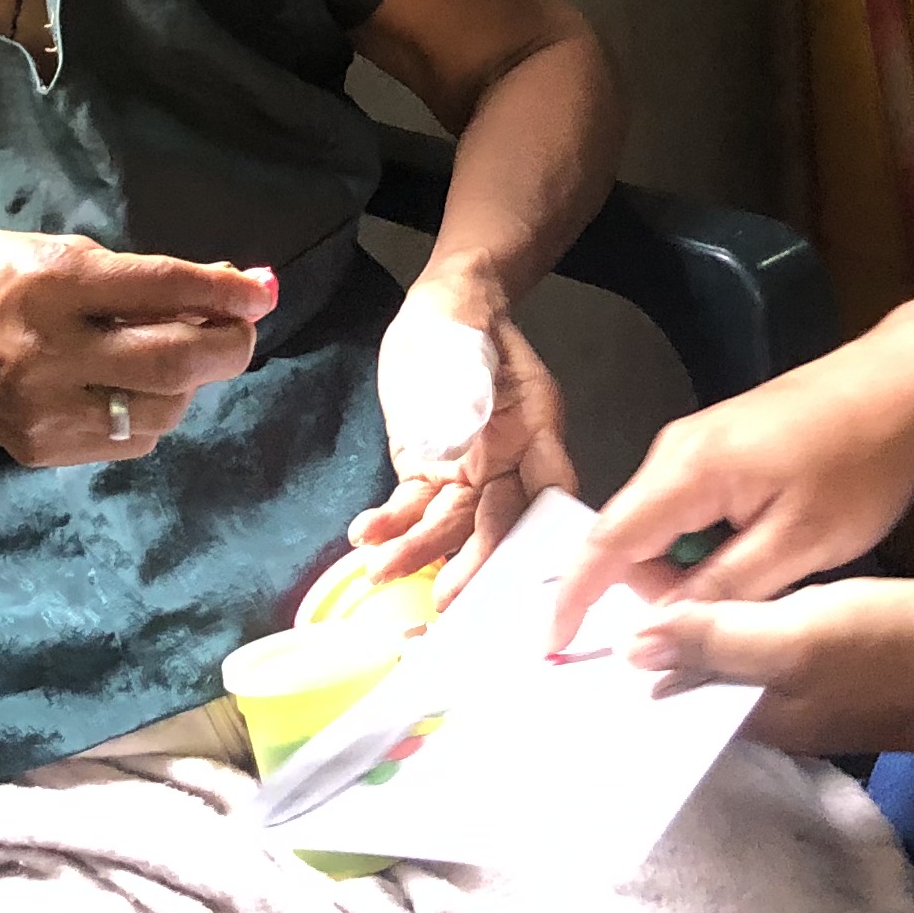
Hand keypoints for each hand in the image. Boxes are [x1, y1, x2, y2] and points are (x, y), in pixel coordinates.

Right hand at [0, 230, 272, 468]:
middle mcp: (53, 351)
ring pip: (163, 410)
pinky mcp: (43, 448)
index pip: (161, 289)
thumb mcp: (50, 251)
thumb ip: (132, 274)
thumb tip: (222, 287)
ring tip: (174, 355)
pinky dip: (152, 413)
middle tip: (240, 329)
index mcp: (54, 285)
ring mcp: (47, 408)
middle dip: (227, 346)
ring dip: (190, 382)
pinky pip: (130, 439)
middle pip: (176, 363)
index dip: (224, 293)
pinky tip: (131, 387)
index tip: (263, 291)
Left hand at [347, 298, 573, 598]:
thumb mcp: (473, 342)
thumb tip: (460, 436)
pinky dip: (389, 526)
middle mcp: (509, 463)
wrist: (443, 314)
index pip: (547, 490)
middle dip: (473, 562)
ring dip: (417, 550)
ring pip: (448, 524)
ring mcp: (467, 474)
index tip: (524, 570)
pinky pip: (411, 509)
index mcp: (537, 429)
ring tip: (381, 569)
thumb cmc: (466, 322)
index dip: (539, 533)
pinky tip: (365, 536)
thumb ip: (469, 387)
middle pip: (498, 521)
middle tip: (449, 599)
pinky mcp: (427, 475)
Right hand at [546, 329, 913, 647]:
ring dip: (686, 569)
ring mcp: (698, 443)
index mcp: (687, 472)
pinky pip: (688, 508)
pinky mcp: (722, 444)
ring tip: (749, 588)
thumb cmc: (859, 464)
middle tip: (715, 624)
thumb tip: (651, 633)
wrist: (906, 384)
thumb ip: (720, 590)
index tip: (550, 649)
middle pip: (632, 539)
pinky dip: (704, 544)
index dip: (575, 598)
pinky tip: (752, 557)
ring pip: (662, 526)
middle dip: (654, 592)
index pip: (608, 543)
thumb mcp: (796, 544)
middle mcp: (675, 451)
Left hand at [628, 577, 913, 761]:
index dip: (638, 656)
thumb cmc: (887, 648)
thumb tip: (632, 646)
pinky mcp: (832, 654)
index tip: (594, 619)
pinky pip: (767, 636)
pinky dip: (740, 613)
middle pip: (699, 673)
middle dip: (662, 639)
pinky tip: (727, 580)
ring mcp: (804, 682)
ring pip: (732, 653)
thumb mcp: (796, 639)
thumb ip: (717, 639)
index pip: (675, 692)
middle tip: (615, 582)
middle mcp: (770, 707)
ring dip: (699, 623)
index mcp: (753, 714)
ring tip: (657, 572)